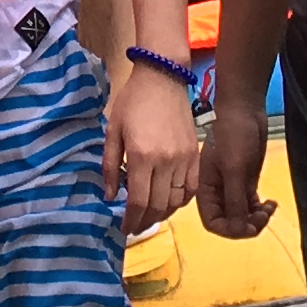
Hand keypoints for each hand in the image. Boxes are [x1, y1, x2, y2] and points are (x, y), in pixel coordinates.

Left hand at [108, 63, 202, 233]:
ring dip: (162, 214)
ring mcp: (184, 160)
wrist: (163, 77)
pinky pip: (192, 189)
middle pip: (158, 206)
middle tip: (135, 226)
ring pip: (176, 201)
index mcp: (141, 156)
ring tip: (149, 216)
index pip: (139, 201)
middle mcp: (166, 162)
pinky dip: (181, 201)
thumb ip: (110, 165)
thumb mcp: (113, 130)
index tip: (124, 228)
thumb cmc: (133, 102)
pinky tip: (169, 202)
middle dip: (145, 222)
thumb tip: (110, 196)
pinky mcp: (196, 155)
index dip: (131, 220)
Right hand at [195, 106, 275, 240]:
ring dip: (257, 218)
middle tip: (263, 216)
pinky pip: (251, 204)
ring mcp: (232, 186)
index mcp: (205, 189)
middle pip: (229, 222)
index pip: (213, 223)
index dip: (230, 230)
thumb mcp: (233, 170)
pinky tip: (271, 202)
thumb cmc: (233, 136)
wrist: (244, 109)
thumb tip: (239, 229)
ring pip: (242, 215)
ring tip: (269, 208)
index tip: (249, 226)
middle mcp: (216, 191)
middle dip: (247, 224)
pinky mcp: (245, 180)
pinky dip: (261, 209)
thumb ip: (234, 201)